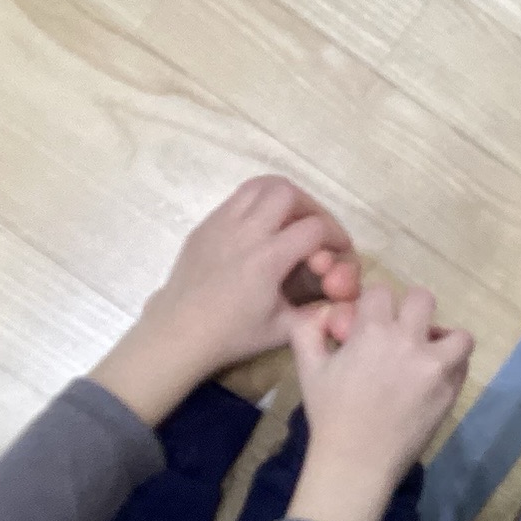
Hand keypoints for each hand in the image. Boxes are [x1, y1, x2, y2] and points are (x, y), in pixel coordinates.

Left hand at [93, 177, 357, 423]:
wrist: (179, 332)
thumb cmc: (232, 335)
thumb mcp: (284, 330)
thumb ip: (317, 310)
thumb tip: (342, 297)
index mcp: (268, 259)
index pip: (315, 228)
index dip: (337, 235)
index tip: (341, 248)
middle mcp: (245, 232)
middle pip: (288, 193)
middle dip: (311, 207)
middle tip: (317, 228)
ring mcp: (222, 223)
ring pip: (260, 185)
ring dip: (284, 197)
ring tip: (292, 219)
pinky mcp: (206, 224)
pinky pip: (238, 198)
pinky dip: (259, 203)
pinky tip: (263, 229)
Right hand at [287, 283, 472, 520]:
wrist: (357, 460)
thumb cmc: (329, 414)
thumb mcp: (309, 368)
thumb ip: (309, 331)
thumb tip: (325, 312)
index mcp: (372, 331)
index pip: (382, 292)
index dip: (375, 304)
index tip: (371, 321)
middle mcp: (408, 342)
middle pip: (423, 299)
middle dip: (411, 310)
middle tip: (403, 331)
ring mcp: (434, 367)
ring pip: (458, 334)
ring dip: (443, 338)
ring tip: (429, 352)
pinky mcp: (450, 391)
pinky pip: (462, 365)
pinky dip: (451, 364)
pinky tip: (434, 375)